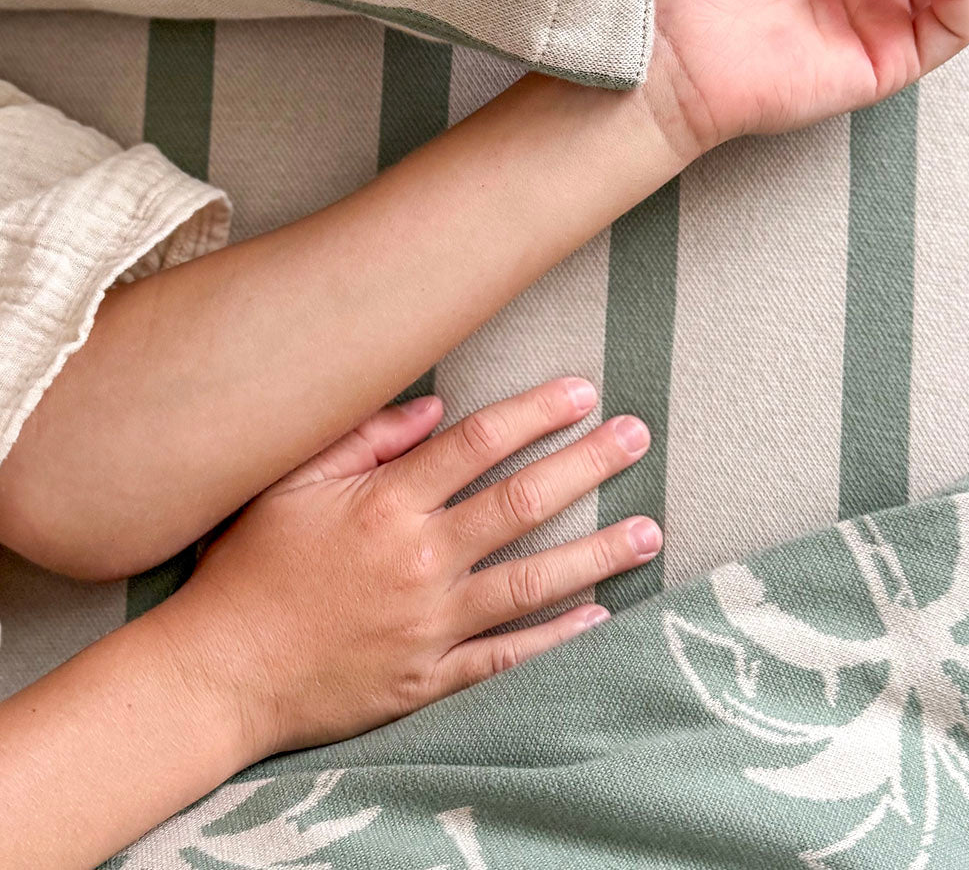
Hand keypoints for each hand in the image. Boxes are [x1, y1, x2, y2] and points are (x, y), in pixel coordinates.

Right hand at [174, 377, 660, 756]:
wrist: (219, 673)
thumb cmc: (248, 569)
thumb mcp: (287, 484)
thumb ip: (361, 439)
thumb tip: (433, 407)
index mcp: (385, 505)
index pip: (478, 444)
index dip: (535, 412)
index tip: (582, 392)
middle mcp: (419, 559)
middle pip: (521, 504)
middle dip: (587, 465)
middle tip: (636, 437)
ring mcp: (431, 624)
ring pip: (532, 583)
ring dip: (596, 553)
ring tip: (648, 530)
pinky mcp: (430, 677)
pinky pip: (507, 658)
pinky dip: (556, 639)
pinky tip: (599, 616)